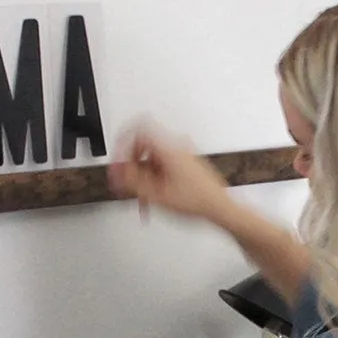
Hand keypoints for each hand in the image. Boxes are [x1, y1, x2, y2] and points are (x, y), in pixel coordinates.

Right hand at [109, 122, 233, 228]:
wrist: (220, 207)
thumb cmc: (198, 200)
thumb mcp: (156, 193)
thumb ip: (132, 181)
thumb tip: (117, 172)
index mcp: (169, 148)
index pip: (138, 129)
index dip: (122, 144)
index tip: (118, 160)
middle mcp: (177, 146)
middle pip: (144, 147)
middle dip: (132, 167)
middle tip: (125, 182)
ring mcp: (184, 154)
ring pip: (153, 159)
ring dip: (144, 177)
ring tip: (143, 197)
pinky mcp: (187, 163)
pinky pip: (163, 165)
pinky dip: (155, 179)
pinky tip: (155, 196)